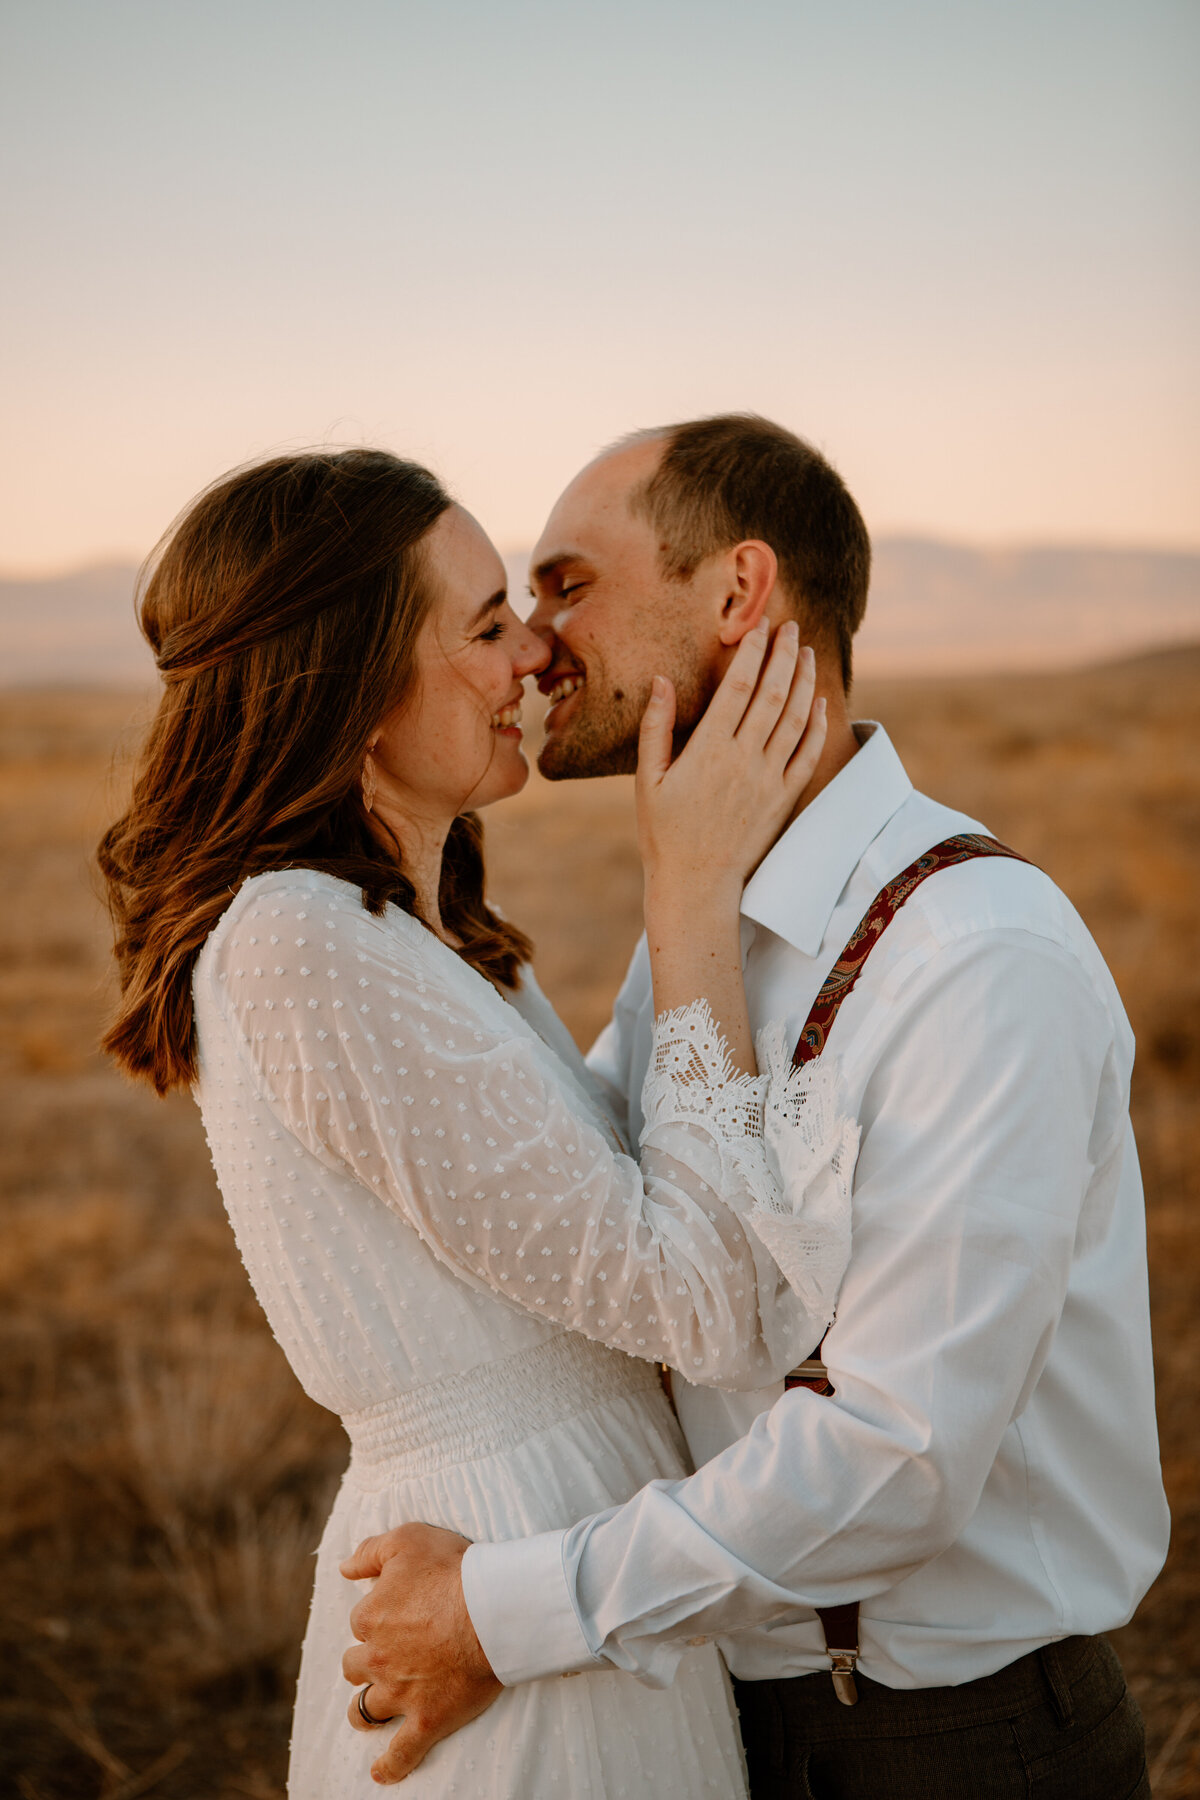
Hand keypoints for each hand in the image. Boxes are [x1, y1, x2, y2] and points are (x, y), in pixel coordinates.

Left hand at [340, 1522, 502, 1784]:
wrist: (494, 1608)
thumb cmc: (453, 1569)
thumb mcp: (407, 1540)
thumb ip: (369, 1552)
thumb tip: (344, 1568)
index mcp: (370, 1617)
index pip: (361, 1621)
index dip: (380, 1615)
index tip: (401, 1610)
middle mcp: (377, 1658)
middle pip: (356, 1666)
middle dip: (367, 1661)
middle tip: (389, 1655)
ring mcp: (400, 1693)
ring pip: (366, 1709)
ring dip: (366, 1707)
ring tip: (372, 1708)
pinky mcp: (426, 1719)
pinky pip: (401, 1754)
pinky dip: (389, 1766)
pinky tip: (381, 1773)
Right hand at [636, 620, 825, 912]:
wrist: (696, 882)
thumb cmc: (664, 831)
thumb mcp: (647, 779)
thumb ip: (656, 727)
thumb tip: (661, 681)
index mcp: (709, 749)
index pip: (739, 687)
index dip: (754, 653)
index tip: (761, 628)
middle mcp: (745, 759)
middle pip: (774, 694)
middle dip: (786, 656)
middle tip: (792, 628)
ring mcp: (769, 779)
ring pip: (797, 719)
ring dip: (806, 682)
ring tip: (809, 655)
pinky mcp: (784, 799)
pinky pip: (808, 755)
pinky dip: (818, 726)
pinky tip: (820, 704)